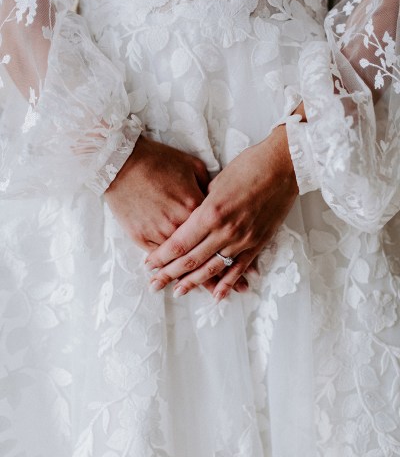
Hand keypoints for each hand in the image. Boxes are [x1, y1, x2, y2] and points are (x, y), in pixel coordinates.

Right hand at [105, 135, 252, 295]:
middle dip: (216, 280)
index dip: (233, 259)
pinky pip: (160, 259)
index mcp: (205, 210)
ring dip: (190, 281)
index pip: (222, 241)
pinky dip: (168, 269)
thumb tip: (218, 205)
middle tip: (227, 296)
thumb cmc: (159, 159)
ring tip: (204, 295)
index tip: (244, 276)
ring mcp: (164, 233)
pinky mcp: (143, 236)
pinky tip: (172, 279)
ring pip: (181, 263)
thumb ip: (209, 190)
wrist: (122, 160)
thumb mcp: (193, 168)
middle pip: (204, 259)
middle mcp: (188, 226)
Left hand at [146, 125, 298, 300]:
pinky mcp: (258, 242)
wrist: (283, 165)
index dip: (162, 257)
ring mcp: (243, 239)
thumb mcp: (216, 181)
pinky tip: (217, 295)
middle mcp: (225, 230)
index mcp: (210, 212)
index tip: (148, 265)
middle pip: (191, 259)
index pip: (179, 243)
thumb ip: (202, 205)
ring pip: (213, 268)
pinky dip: (228, 283)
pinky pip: (240, 268)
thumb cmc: (248, 165)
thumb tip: (192, 219)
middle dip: (170, 274)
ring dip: (194, 282)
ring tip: (178, 292)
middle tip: (154, 285)